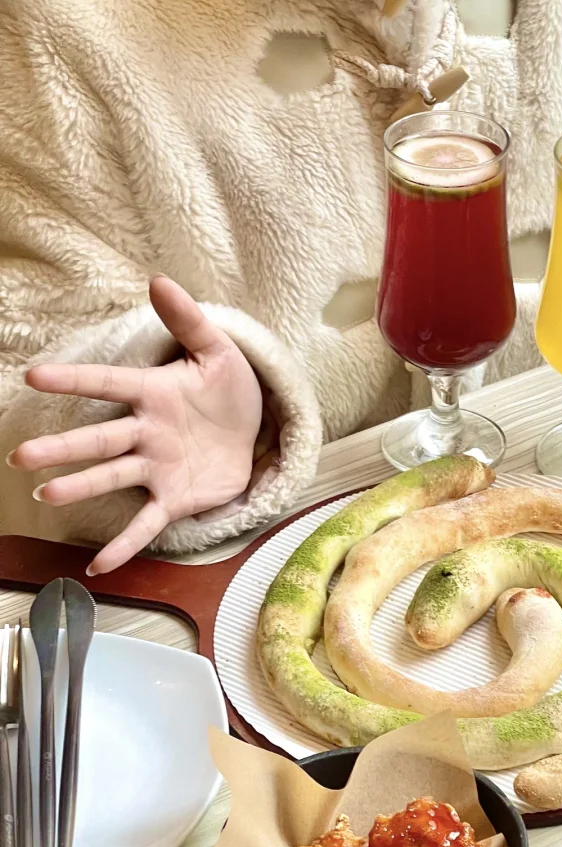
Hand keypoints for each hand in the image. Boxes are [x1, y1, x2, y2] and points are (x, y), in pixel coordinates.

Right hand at [9, 276, 263, 574]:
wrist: (254, 429)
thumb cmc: (227, 387)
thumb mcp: (217, 351)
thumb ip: (189, 320)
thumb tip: (160, 280)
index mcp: (153, 393)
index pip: (108, 383)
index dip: (75, 380)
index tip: (35, 375)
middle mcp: (146, 432)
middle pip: (100, 439)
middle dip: (63, 448)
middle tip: (21, 456)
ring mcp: (157, 467)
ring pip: (113, 477)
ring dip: (82, 486)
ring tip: (49, 494)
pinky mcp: (175, 498)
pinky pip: (145, 524)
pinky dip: (124, 546)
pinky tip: (98, 566)